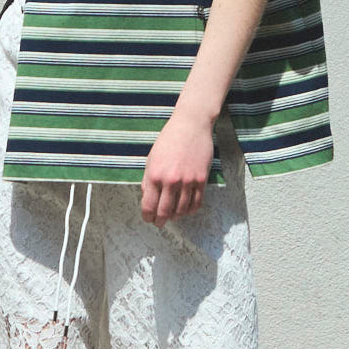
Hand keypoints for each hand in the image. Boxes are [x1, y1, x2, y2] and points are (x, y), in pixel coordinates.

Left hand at [141, 108, 213, 225]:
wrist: (191, 125)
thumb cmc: (169, 140)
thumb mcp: (151, 159)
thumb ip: (148, 180)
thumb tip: (147, 198)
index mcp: (154, 175)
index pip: (149, 205)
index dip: (148, 216)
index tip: (148, 219)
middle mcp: (170, 180)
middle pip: (165, 211)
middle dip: (160, 221)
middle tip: (159, 223)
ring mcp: (187, 181)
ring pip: (181, 210)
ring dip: (175, 216)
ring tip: (172, 216)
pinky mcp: (201, 180)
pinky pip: (196, 203)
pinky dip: (190, 210)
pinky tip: (185, 210)